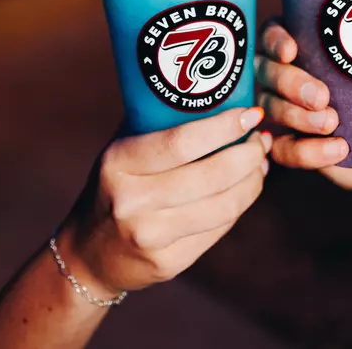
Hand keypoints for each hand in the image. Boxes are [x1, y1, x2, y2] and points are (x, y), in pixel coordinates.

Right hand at [57, 107, 269, 295]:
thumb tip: (213, 87)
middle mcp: (131, 201)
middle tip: (262, 139)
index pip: (181, 142)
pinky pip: (218, 229)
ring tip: (261, 163)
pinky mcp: (168, 263)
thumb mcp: (122, 149)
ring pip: (222, 205)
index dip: (223, 127)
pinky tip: (246, 189)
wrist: (90, 254)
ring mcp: (149, 236)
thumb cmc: (116, 185)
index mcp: (118, 162)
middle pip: (210, 175)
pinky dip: (239, 205)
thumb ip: (156, 121)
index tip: (250, 114)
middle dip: (248, 154)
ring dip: (252, 181)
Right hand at [256, 22, 351, 190]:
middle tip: (322, 97)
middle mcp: (289, 75)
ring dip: (297, 117)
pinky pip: (284, 151)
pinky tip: (338, 149)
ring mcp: (288, 112)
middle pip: (266, 71)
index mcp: (308, 44)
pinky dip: (306, 152)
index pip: (272, 34)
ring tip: (333, 123)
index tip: (292, 50)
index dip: (274, 41)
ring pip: (270, 109)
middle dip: (289, 82)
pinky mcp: (296, 147)